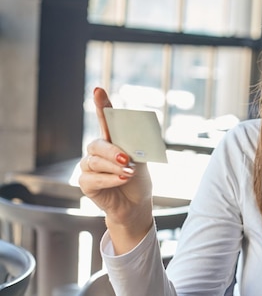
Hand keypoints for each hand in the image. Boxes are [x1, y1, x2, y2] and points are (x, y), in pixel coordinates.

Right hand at [78, 87, 153, 252]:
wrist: (136, 204)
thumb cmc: (138, 179)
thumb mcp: (142, 160)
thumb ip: (136, 147)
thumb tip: (136, 138)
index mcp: (112, 141)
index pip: (105, 120)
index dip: (102, 105)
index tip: (98, 90)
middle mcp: (97, 151)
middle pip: (97, 144)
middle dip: (112, 151)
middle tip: (127, 160)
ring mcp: (89, 167)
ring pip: (94, 162)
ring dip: (114, 168)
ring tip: (129, 173)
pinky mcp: (85, 183)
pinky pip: (92, 179)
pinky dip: (110, 180)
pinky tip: (121, 181)